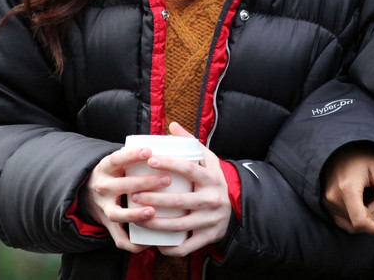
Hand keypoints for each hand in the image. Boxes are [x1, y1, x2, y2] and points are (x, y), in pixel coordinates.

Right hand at [84, 143, 169, 252]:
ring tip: (152, 212)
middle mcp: (102, 187)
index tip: (149, 151)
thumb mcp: (121, 159)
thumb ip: (142, 150)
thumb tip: (176, 128)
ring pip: (117, 214)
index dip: (131, 155)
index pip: (116, 158)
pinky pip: (118, 238)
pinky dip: (132, 243)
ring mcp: (104, 208)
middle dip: (143, 183)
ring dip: (134, 214)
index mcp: (107, 168)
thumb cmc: (118, 173)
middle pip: (121, 186)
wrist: (90, 194)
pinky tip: (148, 243)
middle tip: (166, 180)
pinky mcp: (108, 226)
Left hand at [129, 122, 231, 255]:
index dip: (169, 164)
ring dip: (155, 223)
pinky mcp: (209, 237)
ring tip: (137, 217)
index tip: (150, 160)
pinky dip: (170, 247)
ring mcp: (210, 220)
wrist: (239, 207)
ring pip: (179, 225)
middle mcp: (213, 199)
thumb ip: (191, 143)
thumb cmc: (215, 181)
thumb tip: (171, 125)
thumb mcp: (209, 160)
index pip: (189, 170)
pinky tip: (154, 243)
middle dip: (154, 198)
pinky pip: (187, 246)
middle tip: (134, 194)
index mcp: (212, 179)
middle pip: (179, 201)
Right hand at [322, 143, 373, 237]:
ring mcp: (327, 202)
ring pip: (350, 223)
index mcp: (347, 189)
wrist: (340, 148)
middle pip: (358, 223)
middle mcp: (333, 198)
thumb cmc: (362, 156)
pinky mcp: (326, 203)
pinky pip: (343, 219)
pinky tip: (368, 205)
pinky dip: (358, 217)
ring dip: (368, 219)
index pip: (360, 221)